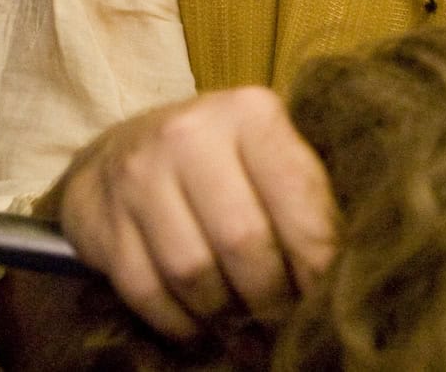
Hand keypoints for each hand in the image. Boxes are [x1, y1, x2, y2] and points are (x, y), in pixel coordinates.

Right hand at [47, 87, 336, 340]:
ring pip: (192, 272)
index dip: (318, 259)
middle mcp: (191, 134)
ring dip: (226, 316)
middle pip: (243, 241)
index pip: (297, 198)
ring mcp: (138, 174)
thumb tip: (345, 267)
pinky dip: (180, 323)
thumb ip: (303, 195)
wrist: (128, 145)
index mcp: (251, 112)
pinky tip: (204, 330)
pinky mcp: (99, 217)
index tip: (331, 296)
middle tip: (288, 326)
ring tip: (249, 333)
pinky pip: (145, 291)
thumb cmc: (224, 157)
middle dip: (271, 298)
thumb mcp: (269, 152)